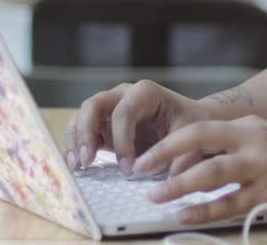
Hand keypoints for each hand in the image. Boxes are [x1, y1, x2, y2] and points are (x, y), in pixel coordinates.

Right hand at [64, 80, 214, 175]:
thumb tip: (154, 174)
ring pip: (82, 116)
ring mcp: (110, 107)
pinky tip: (77, 166)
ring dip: (76, 140)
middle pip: (93, 105)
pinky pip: (81, 129)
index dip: (122, 140)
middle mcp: (123, 95)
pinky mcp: (103, 124)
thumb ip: (174, 152)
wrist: (190, 124)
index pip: (124, 111)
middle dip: (87, 133)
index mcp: (146, 93)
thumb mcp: (189, 137)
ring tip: (78, 166)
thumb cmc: (191, 127)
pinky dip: (75, 146)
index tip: (129, 169)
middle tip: (87, 161)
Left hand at [133, 115, 266, 226]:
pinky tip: (184, 216)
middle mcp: (256, 142)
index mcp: (252, 127)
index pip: (201, 128)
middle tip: (140, 170)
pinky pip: (228, 204)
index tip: (147, 155)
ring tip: (155, 196)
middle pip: (199, 142)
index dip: (170, 142)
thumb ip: (238, 145)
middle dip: (164, 155)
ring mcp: (263, 169)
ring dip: (177, 186)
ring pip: (210, 174)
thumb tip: (195, 160)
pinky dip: (202, 211)